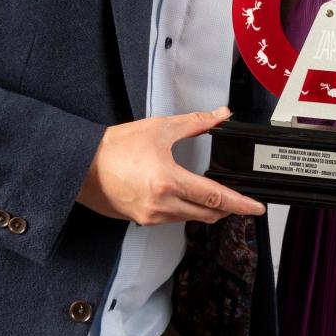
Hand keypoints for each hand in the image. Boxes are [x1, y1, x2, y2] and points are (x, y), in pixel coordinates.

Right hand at [76, 107, 264, 224]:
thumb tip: (220, 116)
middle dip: (227, 209)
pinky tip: (184, 197)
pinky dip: (184, 210)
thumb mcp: (159, 128)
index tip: (256, 208)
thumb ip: (195, 123)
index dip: (240, 204)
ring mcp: (150, 216)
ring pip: (190, 219)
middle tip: (239, 200)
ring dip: (205, 210)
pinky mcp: (140, 220)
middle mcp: (161, 205)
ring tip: (212, 196)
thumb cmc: (113, 147)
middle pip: (207, 214)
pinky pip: (172, 219)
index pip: (215, 198)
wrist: (80, 165)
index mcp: (169, 182)